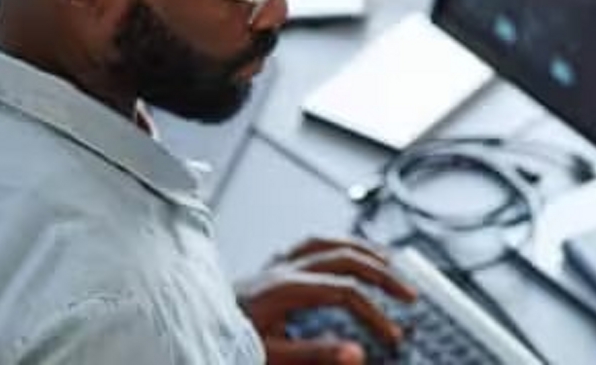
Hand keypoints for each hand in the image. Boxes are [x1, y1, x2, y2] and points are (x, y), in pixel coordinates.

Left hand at [240, 237, 417, 363]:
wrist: (187, 333)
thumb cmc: (224, 342)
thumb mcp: (270, 356)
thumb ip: (314, 354)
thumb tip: (356, 353)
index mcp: (281, 288)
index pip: (344, 292)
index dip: (374, 313)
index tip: (390, 336)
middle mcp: (279, 268)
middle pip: (343, 257)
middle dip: (381, 274)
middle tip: (408, 294)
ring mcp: (272, 264)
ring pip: (328, 242)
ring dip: (363, 250)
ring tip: (390, 263)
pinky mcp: (267, 269)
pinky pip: (309, 244)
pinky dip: (336, 245)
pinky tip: (347, 252)